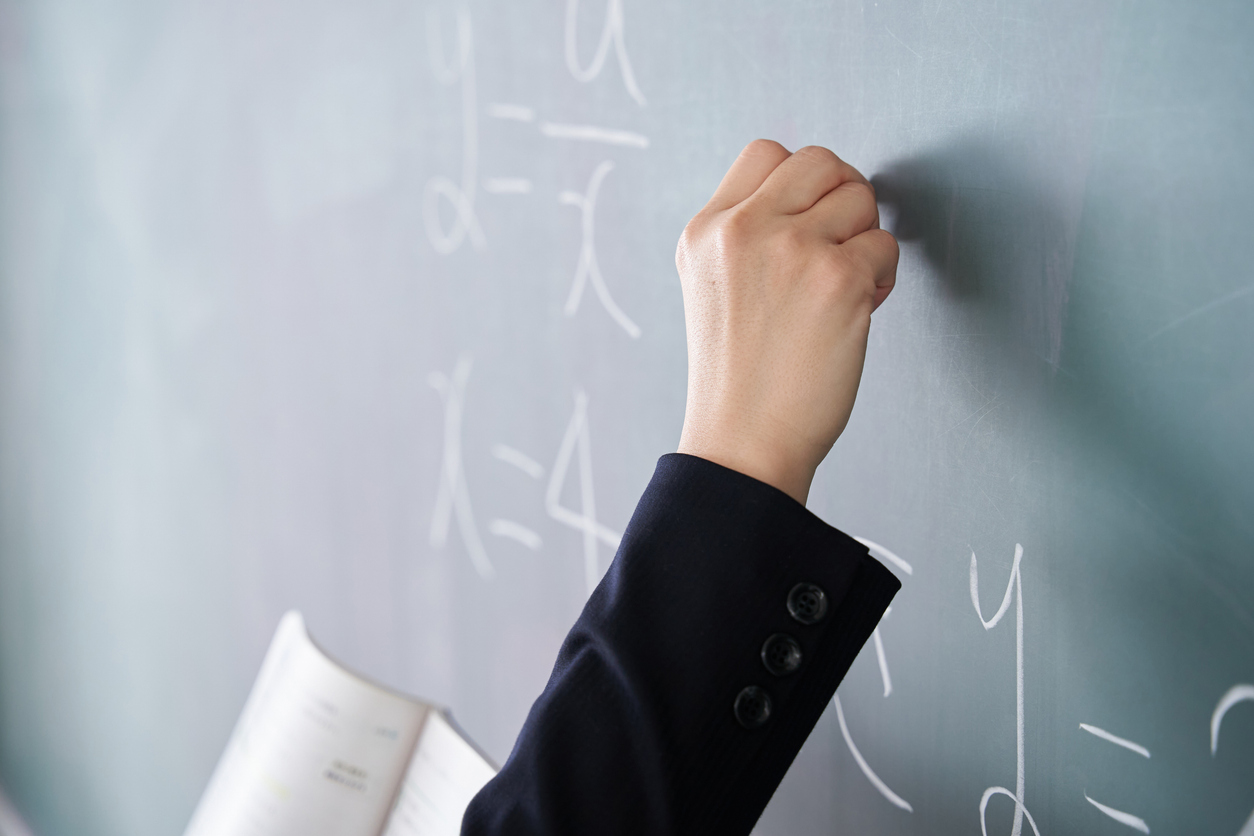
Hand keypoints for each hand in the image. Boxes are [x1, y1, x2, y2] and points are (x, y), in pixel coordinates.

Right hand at [675, 141, 898, 504]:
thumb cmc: (736, 376)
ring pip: (860, 200)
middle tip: (839, 247)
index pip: (766, 153)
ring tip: (841, 290)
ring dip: (864, 241)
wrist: (743, 441)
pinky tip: (855, 314)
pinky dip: (882, 280)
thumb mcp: (711, 286)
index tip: (808, 222)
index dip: (801, 183)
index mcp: (706, 230)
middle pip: (821, 162)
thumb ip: (745, 234)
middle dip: (842, 198)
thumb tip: (815, 197)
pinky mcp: (837, 278)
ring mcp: (792, 249)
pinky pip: (885, 248)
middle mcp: (744, 229)